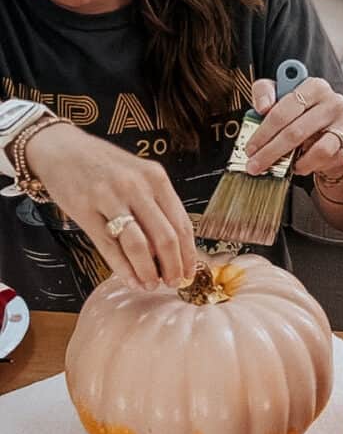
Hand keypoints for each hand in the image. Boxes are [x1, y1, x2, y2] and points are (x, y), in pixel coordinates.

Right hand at [24, 123, 198, 290]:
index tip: (189, 272)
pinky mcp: (85, 211)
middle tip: (173, 283)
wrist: (62, 149)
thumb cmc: (105, 166)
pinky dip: (124, 269)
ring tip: (151, 284)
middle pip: (165, 238)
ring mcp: (109, 199)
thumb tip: (176, 249)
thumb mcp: (139, 175)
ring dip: (148, 272)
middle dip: (173, 267)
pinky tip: (132, 281)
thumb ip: (157, 205)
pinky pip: (110, 248)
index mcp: (155, 178)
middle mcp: (135, 187)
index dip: (188, 254)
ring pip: (138, 246)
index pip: (182, 224)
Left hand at [245, 77, 342, 184]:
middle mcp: (334, 102)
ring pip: (318, 149)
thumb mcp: (281, 96)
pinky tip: (299, 166)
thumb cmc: (303, 114)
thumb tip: (262, 107)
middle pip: (296, 131)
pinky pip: (328, 160)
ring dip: (293, 162)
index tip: (249, 148)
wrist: (334, 133)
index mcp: (315, 86)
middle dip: (271, 152)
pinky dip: (309, 166)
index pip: (284, 109)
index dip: (264, 131)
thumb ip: (266, 92)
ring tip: (279, 167)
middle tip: (254, 166)